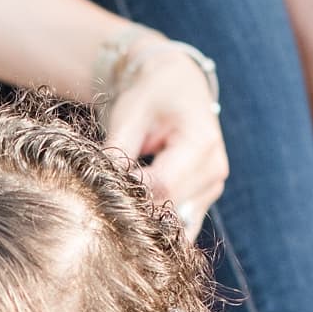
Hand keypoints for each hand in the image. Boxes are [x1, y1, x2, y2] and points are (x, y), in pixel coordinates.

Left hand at [102, 44, 228, 236]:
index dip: (130, 193)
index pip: (163, 186)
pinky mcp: (204, 198)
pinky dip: (159, 225)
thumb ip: (117, 151)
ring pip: (175, 224)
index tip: (102, 188)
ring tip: (121, 204)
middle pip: (170, 209)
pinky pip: (182, 225)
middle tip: (104, 201)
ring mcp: (212, 188)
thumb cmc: (150, 95)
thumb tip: (98, 185)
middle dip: (136, 209)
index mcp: (201, 143)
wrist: (176, 86)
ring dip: (147, 220)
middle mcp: (214, 170)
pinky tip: (137, 216)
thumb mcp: (129, 115)